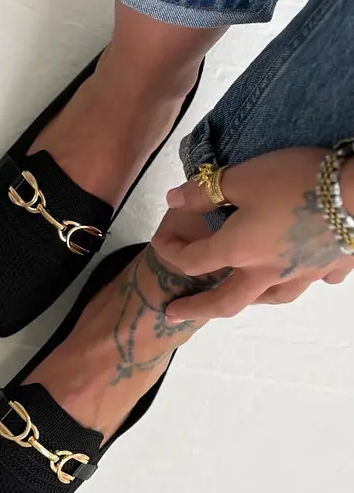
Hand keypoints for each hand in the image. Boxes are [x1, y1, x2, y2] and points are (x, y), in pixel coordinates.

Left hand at [151, 147, 353, 321]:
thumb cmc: (295, 181)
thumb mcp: (241, 178)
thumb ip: (204, 192)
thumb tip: (173, 199)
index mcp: (240, 250)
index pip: (194, 262)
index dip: (171, 253)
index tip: (159, 245)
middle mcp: (268, 271)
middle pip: (226, 301)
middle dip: (197, 309)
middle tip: (174, 314)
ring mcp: (303, 272)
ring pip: (273, 297)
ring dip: (251, 299)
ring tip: (241, 293)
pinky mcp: (333, 264)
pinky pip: (316, 280)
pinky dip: (306, 279)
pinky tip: (306, 272)